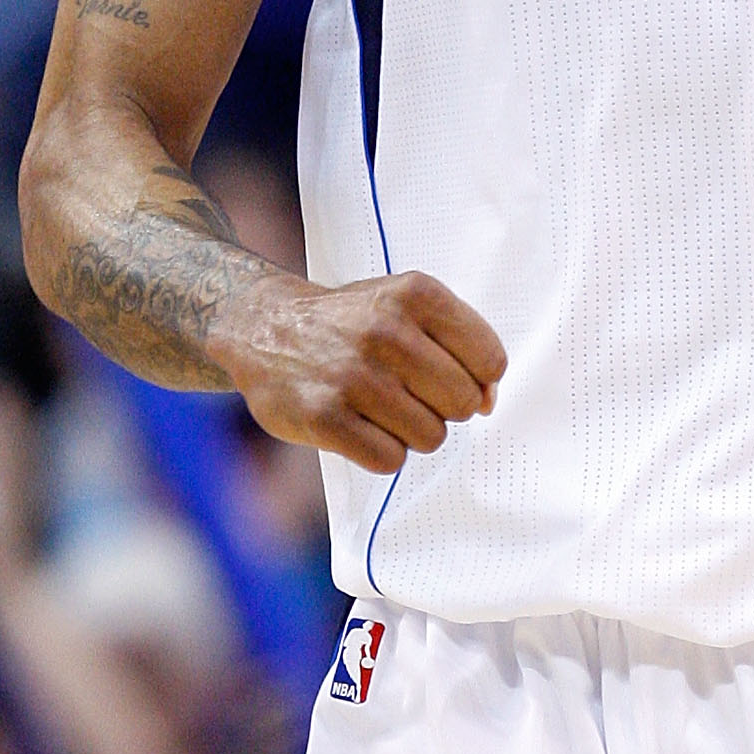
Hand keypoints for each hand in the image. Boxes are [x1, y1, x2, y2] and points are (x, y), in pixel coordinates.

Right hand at [214, 270, 506, 476]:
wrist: (264, 327)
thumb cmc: (352, 321)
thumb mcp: (408, 306)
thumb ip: (461, 345)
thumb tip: (489, 403)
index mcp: (415, 294)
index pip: (490, 361)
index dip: (477, 379)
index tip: (447, 374)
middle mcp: (385, 330)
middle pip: (463, 403)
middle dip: (443, 407)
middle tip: (409, 392)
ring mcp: (352, 374)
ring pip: (431, 436)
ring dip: (412, 432)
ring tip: (381, 407)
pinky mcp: (323, 416)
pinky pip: (390, 460)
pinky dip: (383, 452)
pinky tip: (360, 426)